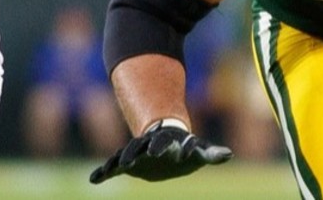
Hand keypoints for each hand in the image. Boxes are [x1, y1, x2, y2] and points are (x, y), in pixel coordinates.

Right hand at [90, 119, 232, 183]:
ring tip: (112, 167)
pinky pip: (112, 167)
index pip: (165, 142)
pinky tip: (94, 179)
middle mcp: (148, 146)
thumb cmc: (185, 149)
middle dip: (138, 150)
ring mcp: (136, 154)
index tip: (164, 149)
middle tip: (134, 158)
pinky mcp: (126, 165)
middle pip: (140, 146)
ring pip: (124, 155)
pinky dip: (103, 172)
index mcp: (167, 143)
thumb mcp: (198, 152)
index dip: (163, 145)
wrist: (166, 145)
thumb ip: (210, 154)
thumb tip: (228, 154)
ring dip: (119, 160)